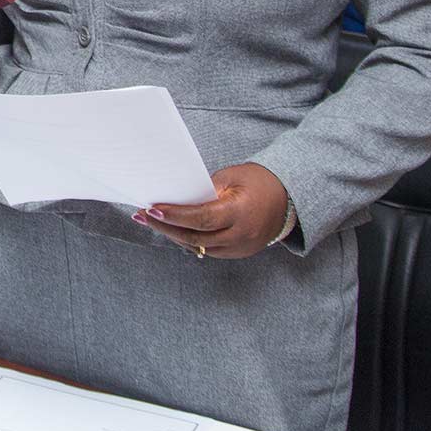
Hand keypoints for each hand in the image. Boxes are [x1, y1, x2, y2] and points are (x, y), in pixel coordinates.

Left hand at [135, 163, 290, 259]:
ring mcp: (241, 248)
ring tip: (149, 221)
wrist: (289, 200)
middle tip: (142, 215)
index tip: (152, 209)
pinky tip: (172, 229)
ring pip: (199, 247)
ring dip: (173, 235)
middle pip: (195, 237)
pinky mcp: (239, 253)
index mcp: (240, 213)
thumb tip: (175, 197)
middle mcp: (241, 235)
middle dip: (165, 227)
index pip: (201, 218)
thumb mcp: (231, 177)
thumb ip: (205, 190)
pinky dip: (188, 240)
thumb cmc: (258, 182)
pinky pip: (208, 250)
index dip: (175, 216)